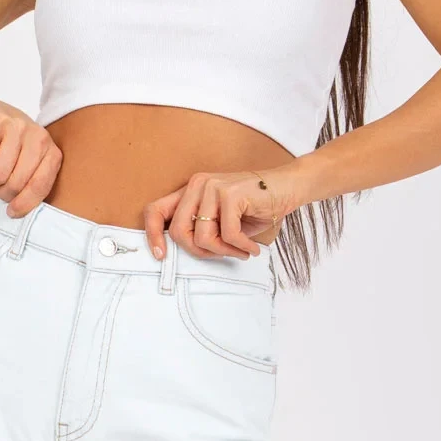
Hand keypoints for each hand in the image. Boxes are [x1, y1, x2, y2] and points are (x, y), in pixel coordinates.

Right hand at [0, 100, 61, 211]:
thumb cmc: (17, 147)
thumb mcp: (33, 163)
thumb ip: (34, 184)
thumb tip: (20, 210)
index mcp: (51, 151)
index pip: (40, 185)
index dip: (24, 203)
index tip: (12, 211)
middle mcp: (38, 136)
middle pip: (17, 182)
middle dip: (6, 192)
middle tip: (2, 189)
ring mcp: (17, 126)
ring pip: (0, 172)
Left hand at [143, 166, 299, 260]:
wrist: (288, 187)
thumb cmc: (256, 207)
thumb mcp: (221, 220)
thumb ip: (201, 229)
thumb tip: (179, 254)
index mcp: (190, 190)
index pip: (155, 210)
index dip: (152, 235)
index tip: (160, 255)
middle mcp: (197, 184)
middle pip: (179, 231)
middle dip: (200, 252)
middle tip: (222, 254)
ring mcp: (213, 187)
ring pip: (202, 236)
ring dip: (224, 252)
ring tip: (241, 251)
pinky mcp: (231, 194)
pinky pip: (227, 235)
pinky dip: (241, 247)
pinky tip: (251, 247)